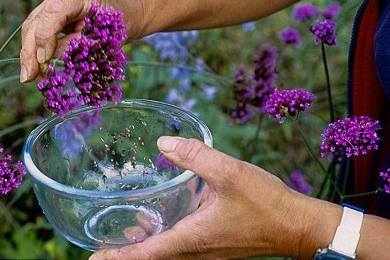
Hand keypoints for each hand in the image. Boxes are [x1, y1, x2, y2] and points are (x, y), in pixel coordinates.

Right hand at [19, 0, 133, 82]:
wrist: (125, 14)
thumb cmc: (116, 28)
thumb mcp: (100, 41)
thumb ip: (73, 47)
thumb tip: (47, 62)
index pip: (53, 13)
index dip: (44, 39)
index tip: (43, 63)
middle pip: (37, 19)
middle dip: (30, 51)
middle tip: (28, 77)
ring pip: (33, 23)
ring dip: (29, 51)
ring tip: (30, 75)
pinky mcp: (53, 3)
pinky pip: (38, 25)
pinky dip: (36, 45)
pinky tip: (35, 65)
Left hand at [89, 136, 340, 259]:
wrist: (296, 225)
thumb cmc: (266, 203)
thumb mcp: (229, 172)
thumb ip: (194, 155)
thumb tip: (163, 142)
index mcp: (193, 238)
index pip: (146, 254)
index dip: (119, 256)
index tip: (94, 257)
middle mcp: (195, 250)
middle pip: (152, 257)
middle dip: (126, 253)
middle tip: (101, 243)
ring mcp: (205, 250)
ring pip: (166, 253)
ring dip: (144, 246)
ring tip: (123, 232)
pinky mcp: (214, 244)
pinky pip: (181, 246)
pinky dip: (163, 239)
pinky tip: (161, 221)